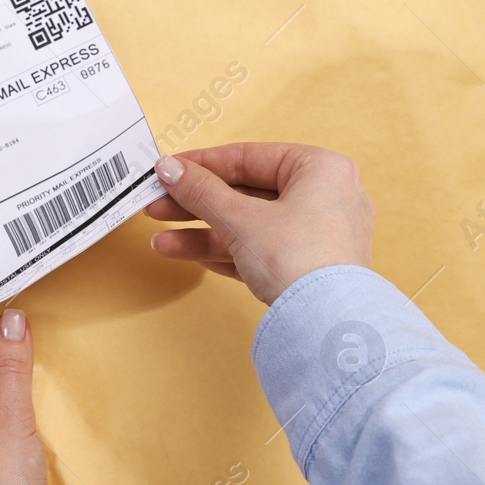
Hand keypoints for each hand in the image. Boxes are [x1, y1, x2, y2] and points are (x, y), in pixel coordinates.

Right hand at [147, 143, 375, 304]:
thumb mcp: (241, 219)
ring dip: (203, 234)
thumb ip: (201, 191)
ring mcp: (319, 236)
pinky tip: (188, 255)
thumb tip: (170, 169)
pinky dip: (226, 252)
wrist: (327, 327)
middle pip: (247, 194)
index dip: (203, 164)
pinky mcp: (309, 269)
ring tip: (162, 241)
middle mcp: (326, 198)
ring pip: (250, 226)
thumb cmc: (299, 260)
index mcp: (321, 169)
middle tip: (158, 205)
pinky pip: (260, 251)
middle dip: (197, 204)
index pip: (251, 157)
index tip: (170, 170)